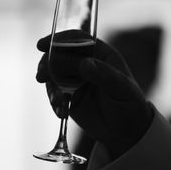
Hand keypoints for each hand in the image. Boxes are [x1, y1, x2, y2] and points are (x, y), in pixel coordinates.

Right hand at [36, 35, 153, 158]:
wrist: (125, 130)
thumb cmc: (129, 103)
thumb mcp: (121, 88)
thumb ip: (104, 75)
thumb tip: (84, 64)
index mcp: (100, 54)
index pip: (77, 40)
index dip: (59, 39)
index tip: (41, 45)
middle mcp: (85, 63)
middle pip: (59, 54)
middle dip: (47, 63)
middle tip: (41, 76)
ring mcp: (75, 79)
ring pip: (53, 74)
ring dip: (50, 86)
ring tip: (57, 101)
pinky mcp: (68, 96)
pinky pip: (54, 93)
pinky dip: (54, 101)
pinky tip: (62, 112)